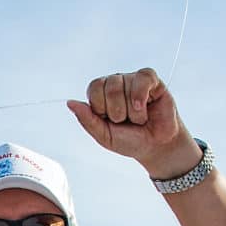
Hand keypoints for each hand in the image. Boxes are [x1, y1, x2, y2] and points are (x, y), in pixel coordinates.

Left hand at [67, 68, 200, 178]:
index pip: (94, 88)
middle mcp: (116, 84)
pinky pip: (142, 79)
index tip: (110, 120)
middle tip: (126, 121)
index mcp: (101, 95)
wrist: (155, 146)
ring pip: (126, 85)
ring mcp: (133, 80)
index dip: (101, 108)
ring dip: (132, 111)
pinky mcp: (151, 79)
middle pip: (109, 87)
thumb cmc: (129, 140)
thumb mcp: (104, 136)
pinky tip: (145, 108)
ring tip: (138, 118)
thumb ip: (87, 120)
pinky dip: (142, 98)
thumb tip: (70, 103)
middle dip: (118, 111)